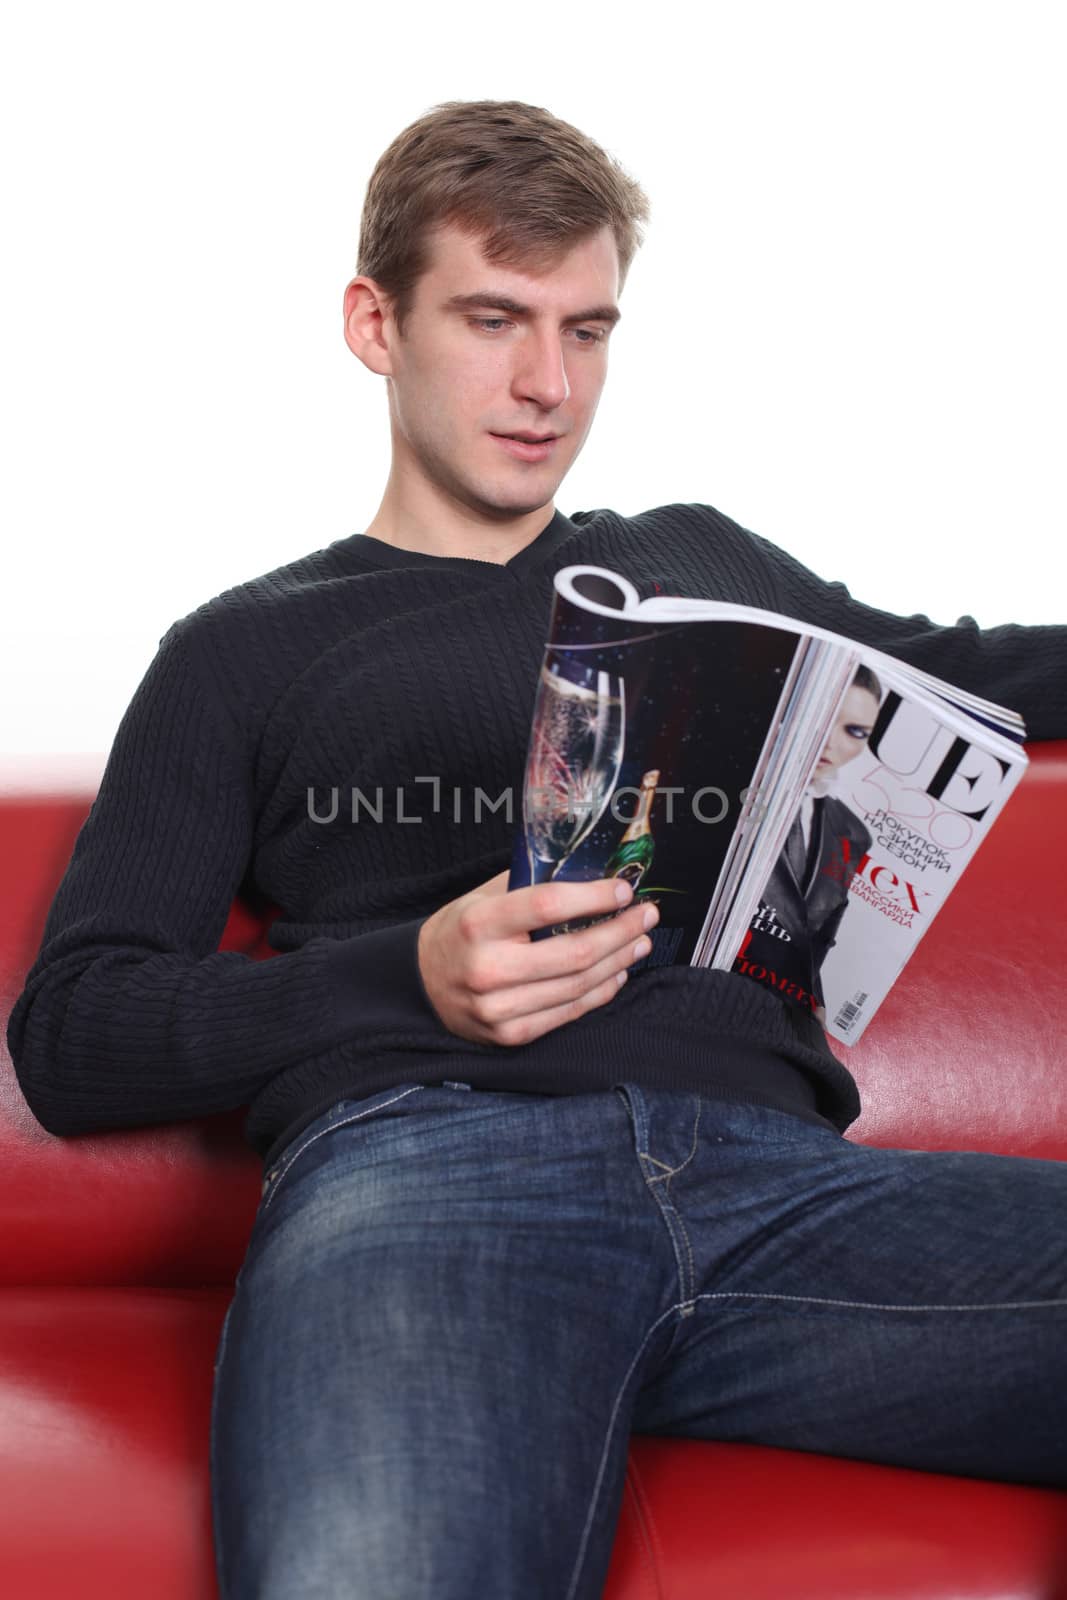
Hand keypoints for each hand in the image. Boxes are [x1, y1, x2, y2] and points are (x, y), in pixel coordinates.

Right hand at [417, 871, 658, 1046]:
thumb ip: (527, 884)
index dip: (594, 897)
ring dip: (619, 962)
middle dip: (621, 932)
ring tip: (639, 941)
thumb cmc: (459, 933)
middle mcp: (488, 969)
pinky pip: (569, 1013)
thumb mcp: (481, 898)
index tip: (622, 890)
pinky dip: (600, 991)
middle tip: (646, 915)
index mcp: (478, 925)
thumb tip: (587, 869)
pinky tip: (617, 972)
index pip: (548, 906)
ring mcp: (499, 1009)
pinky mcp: (511, 1035)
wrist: (422, 986)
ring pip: (578, 986)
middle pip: (574, 953)